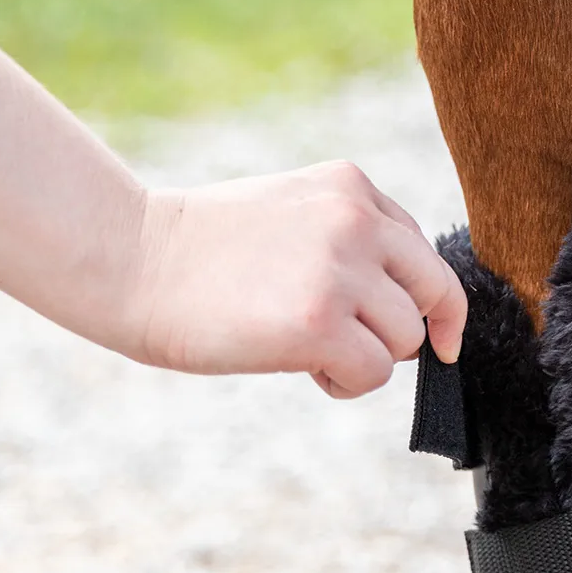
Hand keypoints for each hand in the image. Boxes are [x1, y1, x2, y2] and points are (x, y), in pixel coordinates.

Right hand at [124, 162, 465, 395]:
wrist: (133, 261)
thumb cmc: (203, 252)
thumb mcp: (290, 216)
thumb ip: (349, 242)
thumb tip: (410, 312)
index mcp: (350, 188)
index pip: (423, 252)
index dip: (431, 302)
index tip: (438, 338)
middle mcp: (355, 221)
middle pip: (433, 294)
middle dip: (411, 333)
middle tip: (369, 351)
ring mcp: (341, 271)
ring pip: (405, 340)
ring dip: (366, 359)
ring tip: (308, 349)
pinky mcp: (322, 323)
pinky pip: (375, 373)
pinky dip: (346, 384)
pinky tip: (304, 369)